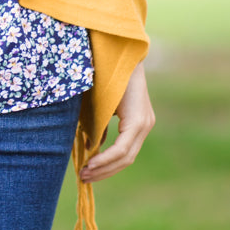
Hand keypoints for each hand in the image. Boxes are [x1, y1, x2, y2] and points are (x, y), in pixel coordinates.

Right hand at [80, 61, 154, 182]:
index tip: (89, 173)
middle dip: (104, 171)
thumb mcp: (103, 106)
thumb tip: (92, 147)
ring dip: (103, 167)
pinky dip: (106, 157)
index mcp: (139, 121)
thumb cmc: (107, 73)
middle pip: (126, 159)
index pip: (125, 154)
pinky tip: (91, 161)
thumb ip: (101, 125)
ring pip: (125, 156)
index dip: (107, 166)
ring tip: (84, 173)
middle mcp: (145, 125)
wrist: (117, 51)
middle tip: (84, 178)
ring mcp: (145, 123)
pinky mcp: (139, 120)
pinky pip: (123, 147)